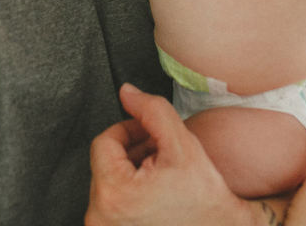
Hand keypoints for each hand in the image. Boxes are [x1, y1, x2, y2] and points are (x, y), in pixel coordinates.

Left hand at [86, 83, 250, 225]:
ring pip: (110, 180)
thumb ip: (152, 111)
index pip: (104, 142)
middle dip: (133, 150)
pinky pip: (114, 201)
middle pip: (106, 162)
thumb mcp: (183, 145)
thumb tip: (127, 93)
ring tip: (160, 171)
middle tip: (160, 151)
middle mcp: (100, 216)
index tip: (150, 133)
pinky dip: (131, 190)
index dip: (130, 129)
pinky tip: (155, 190)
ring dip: (133, 168)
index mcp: (113, 193)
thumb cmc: (205, 199)